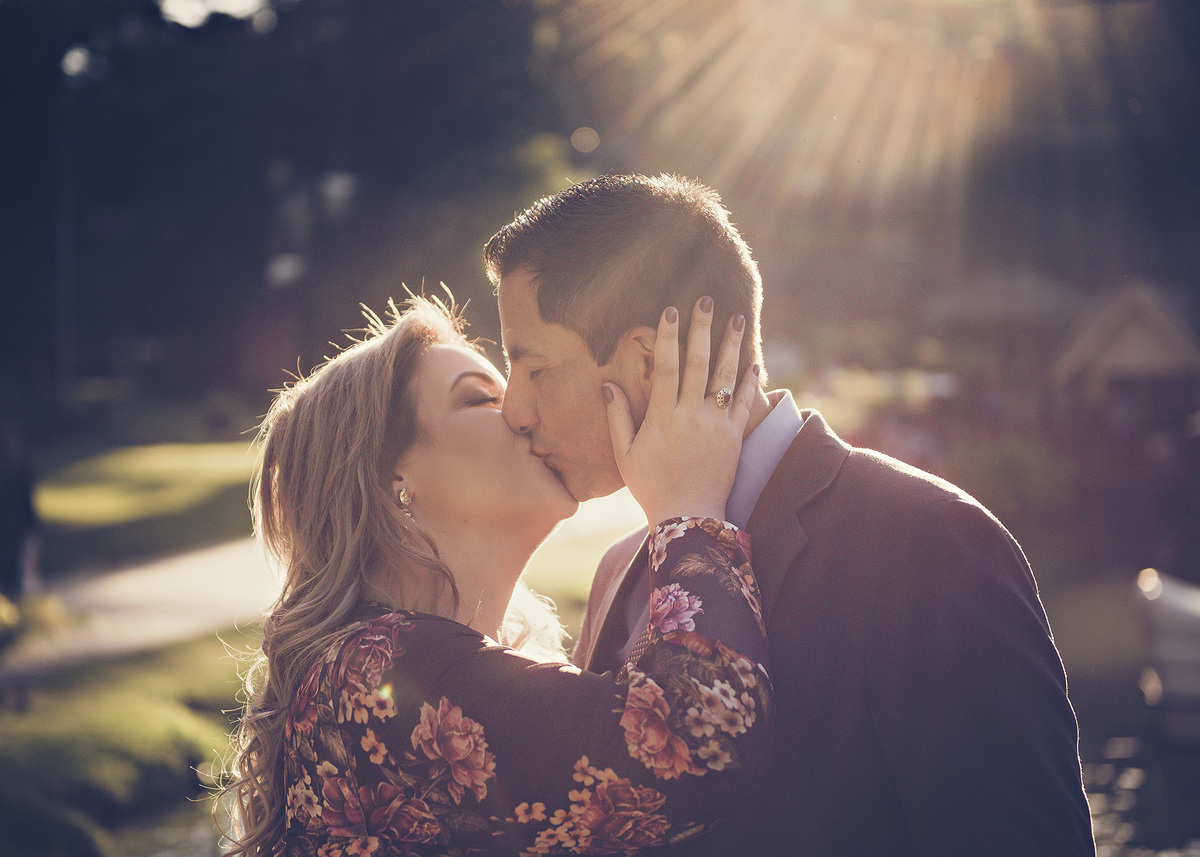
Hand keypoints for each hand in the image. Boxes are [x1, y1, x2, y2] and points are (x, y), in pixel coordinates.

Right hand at [604, 297, 758, 525]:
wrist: (688, 518)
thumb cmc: (651, 487)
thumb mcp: (625, 454)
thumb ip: (617, 418)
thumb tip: (608, 386)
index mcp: (662, 417)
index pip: (666, 368)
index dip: (669, 337)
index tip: (671, 310)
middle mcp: (691, 416)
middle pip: (698, 363)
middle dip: (702, 329)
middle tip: (708, 300)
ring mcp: (716, 426)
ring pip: (725, 378)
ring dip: (731, 345)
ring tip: (737, 319)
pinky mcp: (734, 438)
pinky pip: (744, 404)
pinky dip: (750, 381)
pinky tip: (753, 360)